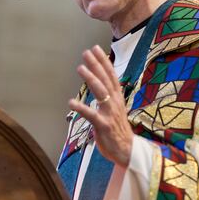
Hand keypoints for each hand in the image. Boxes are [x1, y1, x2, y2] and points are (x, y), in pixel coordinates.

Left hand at [68, 45, 132, 167]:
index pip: (111, 75)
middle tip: (86, 52)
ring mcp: (109, 113)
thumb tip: (100, 82)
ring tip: (80, 68)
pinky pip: (91, 115)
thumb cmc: (117, 129)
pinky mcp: (103, 125)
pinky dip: (81, 108)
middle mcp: (115, 102)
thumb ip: (108, 96)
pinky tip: (71, 102)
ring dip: (90, 79)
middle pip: (105, 79)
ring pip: (100, 92)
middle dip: (96, 65)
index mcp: (117, 97)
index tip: (96, 49)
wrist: (127, 150)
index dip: (103, 61)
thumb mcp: (115, 108)